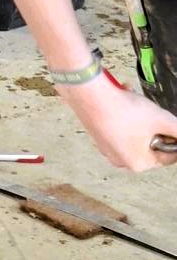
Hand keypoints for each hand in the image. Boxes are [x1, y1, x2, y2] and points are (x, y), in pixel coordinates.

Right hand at [62, 74, 176, 171]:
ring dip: (140, 118)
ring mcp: (106, 147)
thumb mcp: (162, 120)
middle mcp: (120, 160)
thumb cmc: (122, 111)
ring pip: (134, 133)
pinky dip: (124, 114)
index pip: (168, 157)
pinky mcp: (97, 133)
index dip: (174, 140)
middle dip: (154, 126)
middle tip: (154, 113)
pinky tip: (124, 100)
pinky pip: (118, 126)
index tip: (173, 128)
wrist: (92, 95)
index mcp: (138, 164)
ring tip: (137, 102)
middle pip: (149, 144)